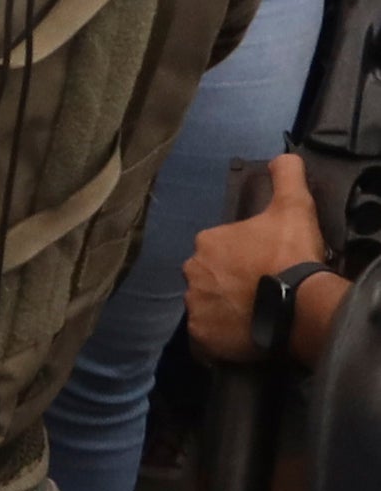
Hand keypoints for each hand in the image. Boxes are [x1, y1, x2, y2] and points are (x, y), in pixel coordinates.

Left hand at [184, 152, 324, 361]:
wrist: (300, 305)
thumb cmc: (291, 255)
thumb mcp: (293, 207)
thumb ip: (286, 177)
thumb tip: (283, 155)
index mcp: (207, 241)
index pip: (219, 248)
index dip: (241, 258)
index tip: (262, 267)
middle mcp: (191, 271)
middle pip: (210, 277)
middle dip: (228, 283)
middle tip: (258, 291)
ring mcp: (195, 304)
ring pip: (207, 305)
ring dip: (224, 308)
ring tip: (254, 314)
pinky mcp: (202, 335)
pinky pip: (207, 335)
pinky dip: (220, 335)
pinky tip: (242, 334)